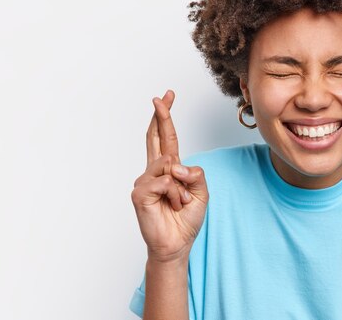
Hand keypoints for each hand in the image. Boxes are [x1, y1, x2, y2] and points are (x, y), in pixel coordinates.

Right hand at [131, 89, 208, 262]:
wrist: (177, 243)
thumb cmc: (186, 218)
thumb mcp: (201, 192)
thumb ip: (196, 174)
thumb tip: (177, 165)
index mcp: (169, 169)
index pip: (166, 138)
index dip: (165, 118)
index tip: (166, 97)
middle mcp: (154, 171)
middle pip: (155, 137)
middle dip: (161, 116)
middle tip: (161, 97)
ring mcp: (144, 181)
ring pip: (170, 165)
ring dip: (183, 187)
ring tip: (179, 202)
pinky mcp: (139, 193)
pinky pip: (165, 182)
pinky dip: (176, 194)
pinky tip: (171, 205)